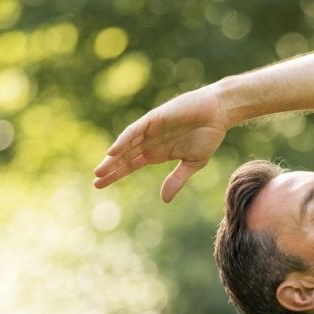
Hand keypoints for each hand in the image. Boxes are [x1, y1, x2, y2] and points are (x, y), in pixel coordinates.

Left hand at [92, 83, 228, 201]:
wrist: (218, 113)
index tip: (101, 185)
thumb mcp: (192, 164)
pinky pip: (135, 130)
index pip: (131, 165)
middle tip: (96, 182)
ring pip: (126, 145)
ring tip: (100, 172)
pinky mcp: (154, 119)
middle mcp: (150, 141)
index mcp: (157, 153)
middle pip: (125, 157)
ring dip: (113, 158)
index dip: (116, 174)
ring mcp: (150, 130)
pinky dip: (123, 141)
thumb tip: (164, 200)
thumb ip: (177, 180)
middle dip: (110, 169)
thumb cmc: (207, 135)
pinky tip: (113, 152)